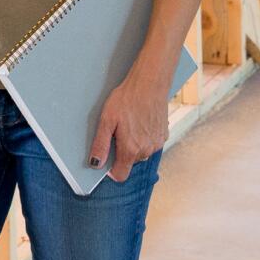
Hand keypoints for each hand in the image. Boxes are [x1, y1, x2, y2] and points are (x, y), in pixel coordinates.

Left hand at [87, 63, 171, 182]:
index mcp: (131, 149)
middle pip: (130, 162)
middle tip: (118, 131)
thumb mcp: (107, 120)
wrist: (150, 84)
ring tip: (131, 124)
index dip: (112, 170)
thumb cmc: (126, 99)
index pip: (121, 175)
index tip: (108, 158)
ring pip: (141, 153)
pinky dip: (145, 137)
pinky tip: (141, 122)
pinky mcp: (164, 135)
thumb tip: (95, 164)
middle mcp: (146, 150)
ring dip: (135, 144)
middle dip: (123, 152)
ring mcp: (157, 143)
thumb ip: (101, 145)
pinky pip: (151, 144)